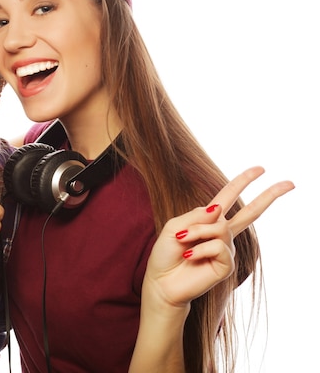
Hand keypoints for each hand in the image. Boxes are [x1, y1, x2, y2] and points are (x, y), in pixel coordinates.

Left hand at [144, 166, 294, 308]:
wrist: (162, 282)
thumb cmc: (166, 254)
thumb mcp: (175, 227)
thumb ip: (196, 215)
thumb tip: (219, 209)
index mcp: (209, 220)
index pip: (228, 197)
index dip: (243, 181)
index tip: (261, 169)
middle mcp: (221, 234)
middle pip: (251, 213)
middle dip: (270, 196)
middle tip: (290, 183)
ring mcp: (226, 249)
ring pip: (220, 229)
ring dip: (198, 233)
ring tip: (184, 243)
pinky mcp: (227, 265)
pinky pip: (218, 246)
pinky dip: (201, 248)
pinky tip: (190, 257)